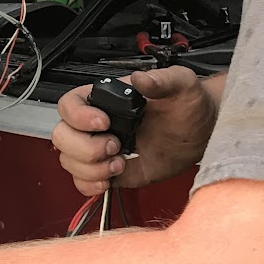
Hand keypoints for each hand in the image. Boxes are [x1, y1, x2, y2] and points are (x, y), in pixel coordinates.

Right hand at [52, 65, 219, 196]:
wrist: (202, 133)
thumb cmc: (188, 105)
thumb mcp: (181, 84)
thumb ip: (163, 80)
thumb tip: (142, 79)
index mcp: (106, 98)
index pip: (69, 104)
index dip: (77, 116)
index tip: (103, 123)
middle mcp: (97, 125)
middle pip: (62, 136)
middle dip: (85, 147)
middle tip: (115, 146)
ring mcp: (101, 150)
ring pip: (69, 161)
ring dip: (90, 168)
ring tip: (119, 164)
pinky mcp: (110, 172)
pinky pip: (82, 182)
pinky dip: (90, 185)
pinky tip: (112, 178)